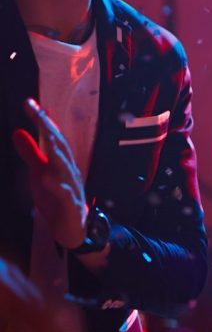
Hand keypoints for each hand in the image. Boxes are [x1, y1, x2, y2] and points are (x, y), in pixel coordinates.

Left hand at [12, 99, 86, 248]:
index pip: (52, 136)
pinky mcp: (71, 205)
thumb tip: (17, 131)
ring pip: (65, 167)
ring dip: (57, 153)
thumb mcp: (39, 172)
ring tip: (49, 138)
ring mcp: (72, 186)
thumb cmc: (56, 197)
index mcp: (61, 160)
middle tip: (38, 112)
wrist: (73, 227)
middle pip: (60, 146)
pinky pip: (66, 194)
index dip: (41, 120)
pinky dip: (59, 186)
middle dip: (49, 129)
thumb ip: (30, 153)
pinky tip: (48, 178)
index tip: (29, 103)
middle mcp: (68, 169)